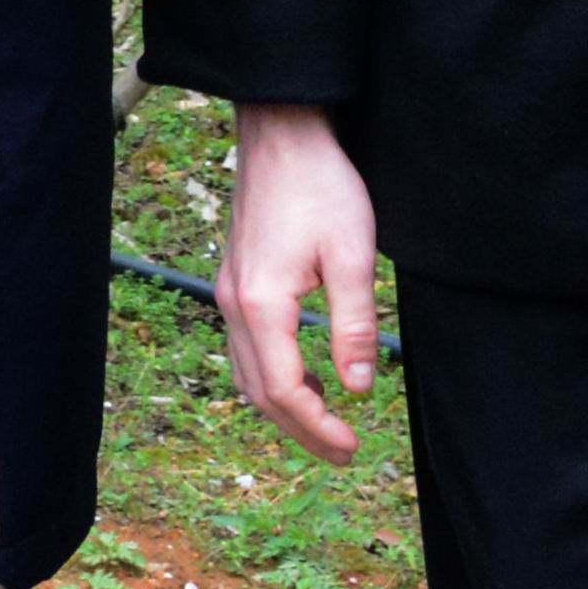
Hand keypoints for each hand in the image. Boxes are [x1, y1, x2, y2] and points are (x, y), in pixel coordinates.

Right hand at [220, 105, 382, 460]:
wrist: (282, 136)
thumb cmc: (322, 188)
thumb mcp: (353, 257)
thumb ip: (355, 327)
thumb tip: (358, 389)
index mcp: (262, 304)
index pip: (285, 389)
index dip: (318, 427)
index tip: (354, 447)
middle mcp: (233, 305)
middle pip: (259, 391)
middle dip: (301, 429)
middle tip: (344, 452)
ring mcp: (229, 293)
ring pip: (248, 372)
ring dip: (285, 406)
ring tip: (327, 425)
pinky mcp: (237, 282)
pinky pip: (248, 348)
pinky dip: (274, 376)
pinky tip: (308, 376)